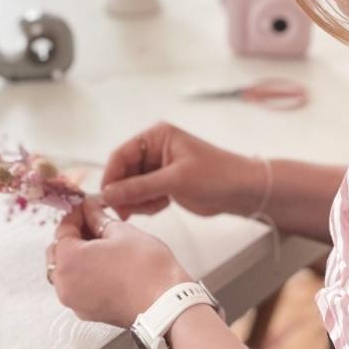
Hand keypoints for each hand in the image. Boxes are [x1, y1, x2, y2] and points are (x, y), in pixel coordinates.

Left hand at [46, 197, 189, 328]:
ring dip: (78, 255)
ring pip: (66, 271)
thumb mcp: (122, 231)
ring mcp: (75, 302)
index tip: (89, 206)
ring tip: (103, 244)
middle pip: (58, 252)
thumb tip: (90, 209)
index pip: (63, 229)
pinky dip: (85, 273)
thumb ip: (98, 218)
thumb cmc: (146, 267)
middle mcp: (64, 285)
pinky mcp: (88, 312)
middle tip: (96, 222)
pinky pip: (77, 287)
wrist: (165, 304)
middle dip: (74, 235)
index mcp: (68, 261)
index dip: (77, 213)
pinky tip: (106, 264)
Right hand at [100, 122, 264, 219]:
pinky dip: (148, 204)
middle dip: (124, 193)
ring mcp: (159, 167)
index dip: (111, 176)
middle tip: (125, 211)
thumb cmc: (217, 174)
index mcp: (157, 136)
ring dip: (137, 201)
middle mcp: (155, 149)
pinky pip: (143, 196)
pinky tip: (163, 205)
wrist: (241, 190)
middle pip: (123, 172)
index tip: (107, 198)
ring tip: (155, 206)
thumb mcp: (175, 180)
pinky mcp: (164, 183)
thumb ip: (140, 187)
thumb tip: (109, 193)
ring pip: (131, 187)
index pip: (121, 154)